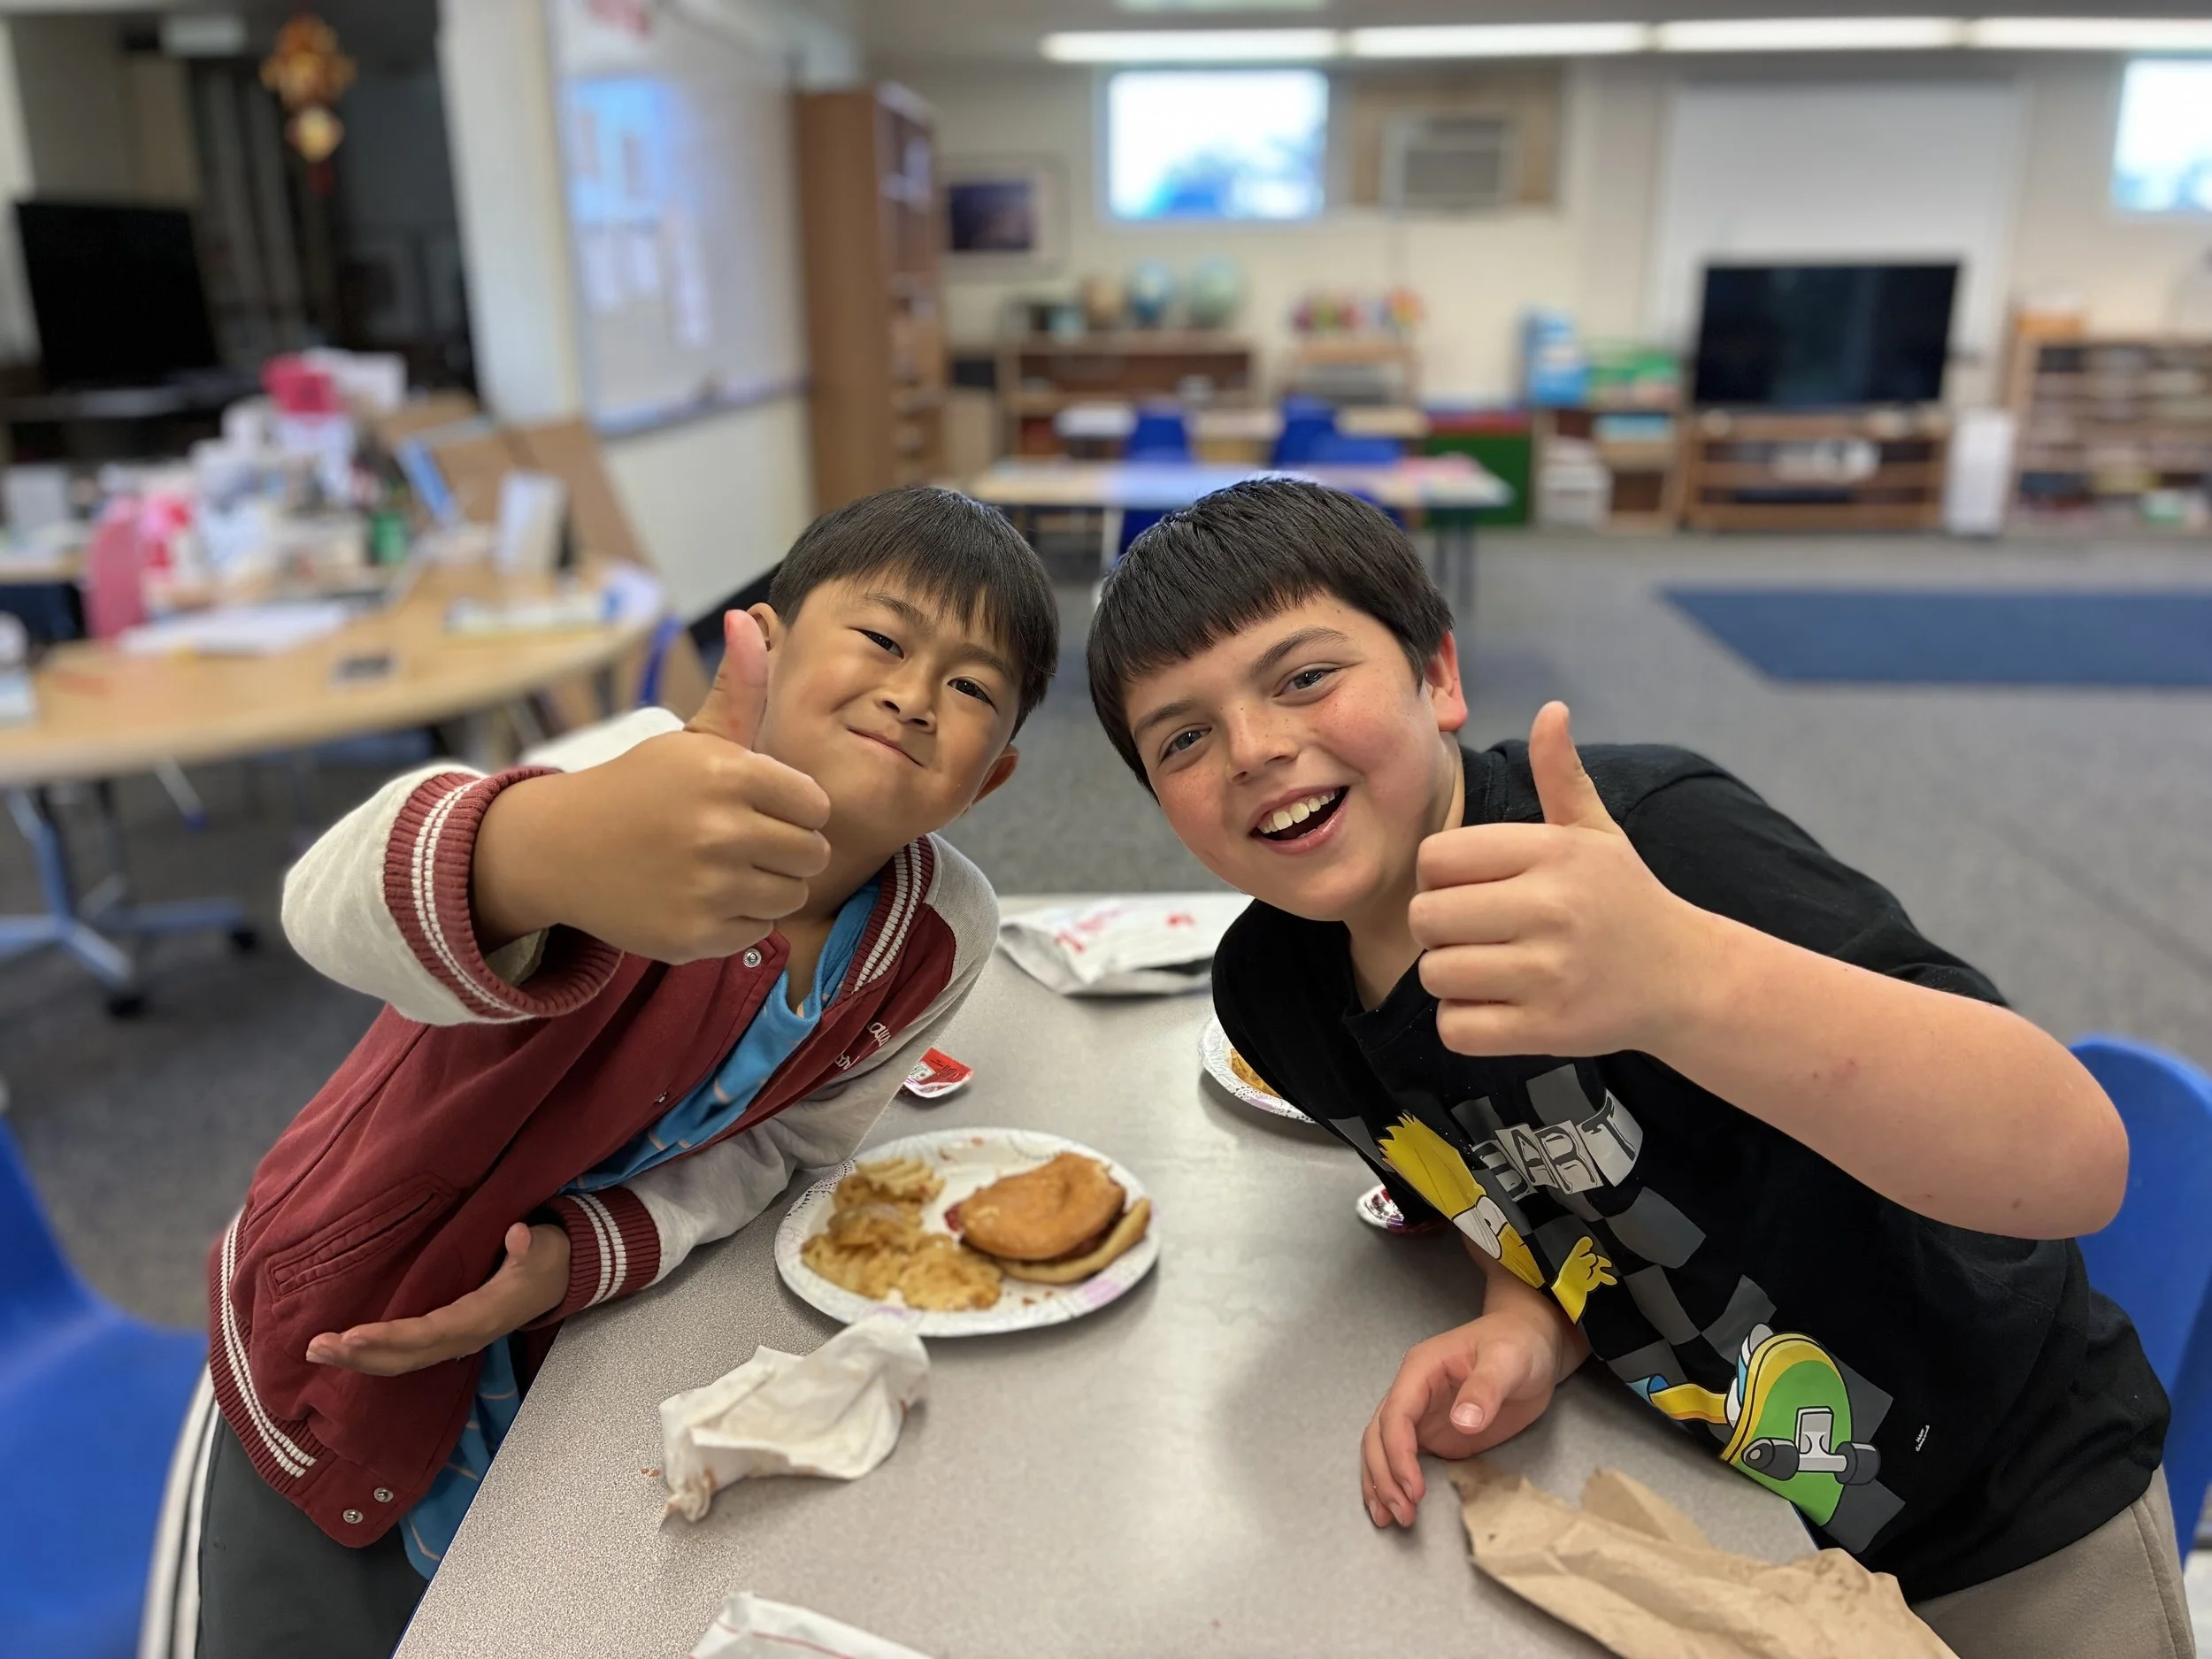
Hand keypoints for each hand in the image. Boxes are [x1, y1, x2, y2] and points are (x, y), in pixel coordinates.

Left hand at [305, 1222, 570, 1375]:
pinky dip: (373, 1356)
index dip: (391, 1338)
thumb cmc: (546, 1259)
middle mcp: (464, 1337)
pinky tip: (346, 1351)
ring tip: (317, 1351)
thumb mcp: (544, 1248)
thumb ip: (531, 1245)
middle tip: (314, 1347)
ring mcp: (455, 1342)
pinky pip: (406, 1355)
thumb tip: (519, 1233)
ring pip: (402, 1361)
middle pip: (406, 1357)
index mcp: (482, 1316)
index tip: (351, 1335)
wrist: (558, 1279)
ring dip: (359, 1359)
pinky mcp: (447, 1339)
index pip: (429, 1333)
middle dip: (360, 1355)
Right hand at [471, 610, 832, 962]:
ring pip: (791, 896)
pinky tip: (701, 897)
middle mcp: (721, 831)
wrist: (562, 849)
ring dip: (767, 886)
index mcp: (728, 774)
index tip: (759, 805)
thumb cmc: (642, 789)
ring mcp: (708, 887)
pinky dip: (737, 921)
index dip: (793, 807)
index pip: (815, 805)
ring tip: (723, 868)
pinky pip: (758, 932)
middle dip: (785, 848)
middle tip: (741, 840)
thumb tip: (750, 616)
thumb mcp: (692, 739)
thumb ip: (738, 689)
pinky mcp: (696, 935)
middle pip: (811, 854)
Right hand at [1361, 1307, 1567, 1527]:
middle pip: (1379, 1434)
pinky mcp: (1435, 1433)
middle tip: (1401, 1513)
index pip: (1396, 1413)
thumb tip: (1462, 1422)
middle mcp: (1412, 1393)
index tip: (1414, 1488)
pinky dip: (1394, 1481)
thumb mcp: (1507, 1361)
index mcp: (1421, 1369)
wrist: (1534, 1346)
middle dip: (1384, 1475)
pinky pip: (1404, 1457)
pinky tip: (1394, 1504)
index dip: (1399, 1453)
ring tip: (1388, 1518)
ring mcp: (1421, 1415)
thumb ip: (1485, 1389)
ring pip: (1382, 1448)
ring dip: (1381, 1482)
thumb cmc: (1519, 1345)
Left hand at [1409, 701, 1716, 1057]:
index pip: (1436, 859)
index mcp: (1552, 853)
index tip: (1469, 889)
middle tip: (1474, 934)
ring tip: (1489, 969)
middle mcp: (1550, 908)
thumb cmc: (1625, 899)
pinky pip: (1457, 1028)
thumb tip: (1552, 710)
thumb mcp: (1597, 832)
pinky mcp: (1547, 1029)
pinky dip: (1464, 1023)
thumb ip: (1562, 776)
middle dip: (1437, 929)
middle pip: (1425, 917)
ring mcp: (1550, 973)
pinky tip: (1496, 1007)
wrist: (1686, 979)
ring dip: (1450, 977)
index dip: (1438, 877)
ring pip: (1436, 974)